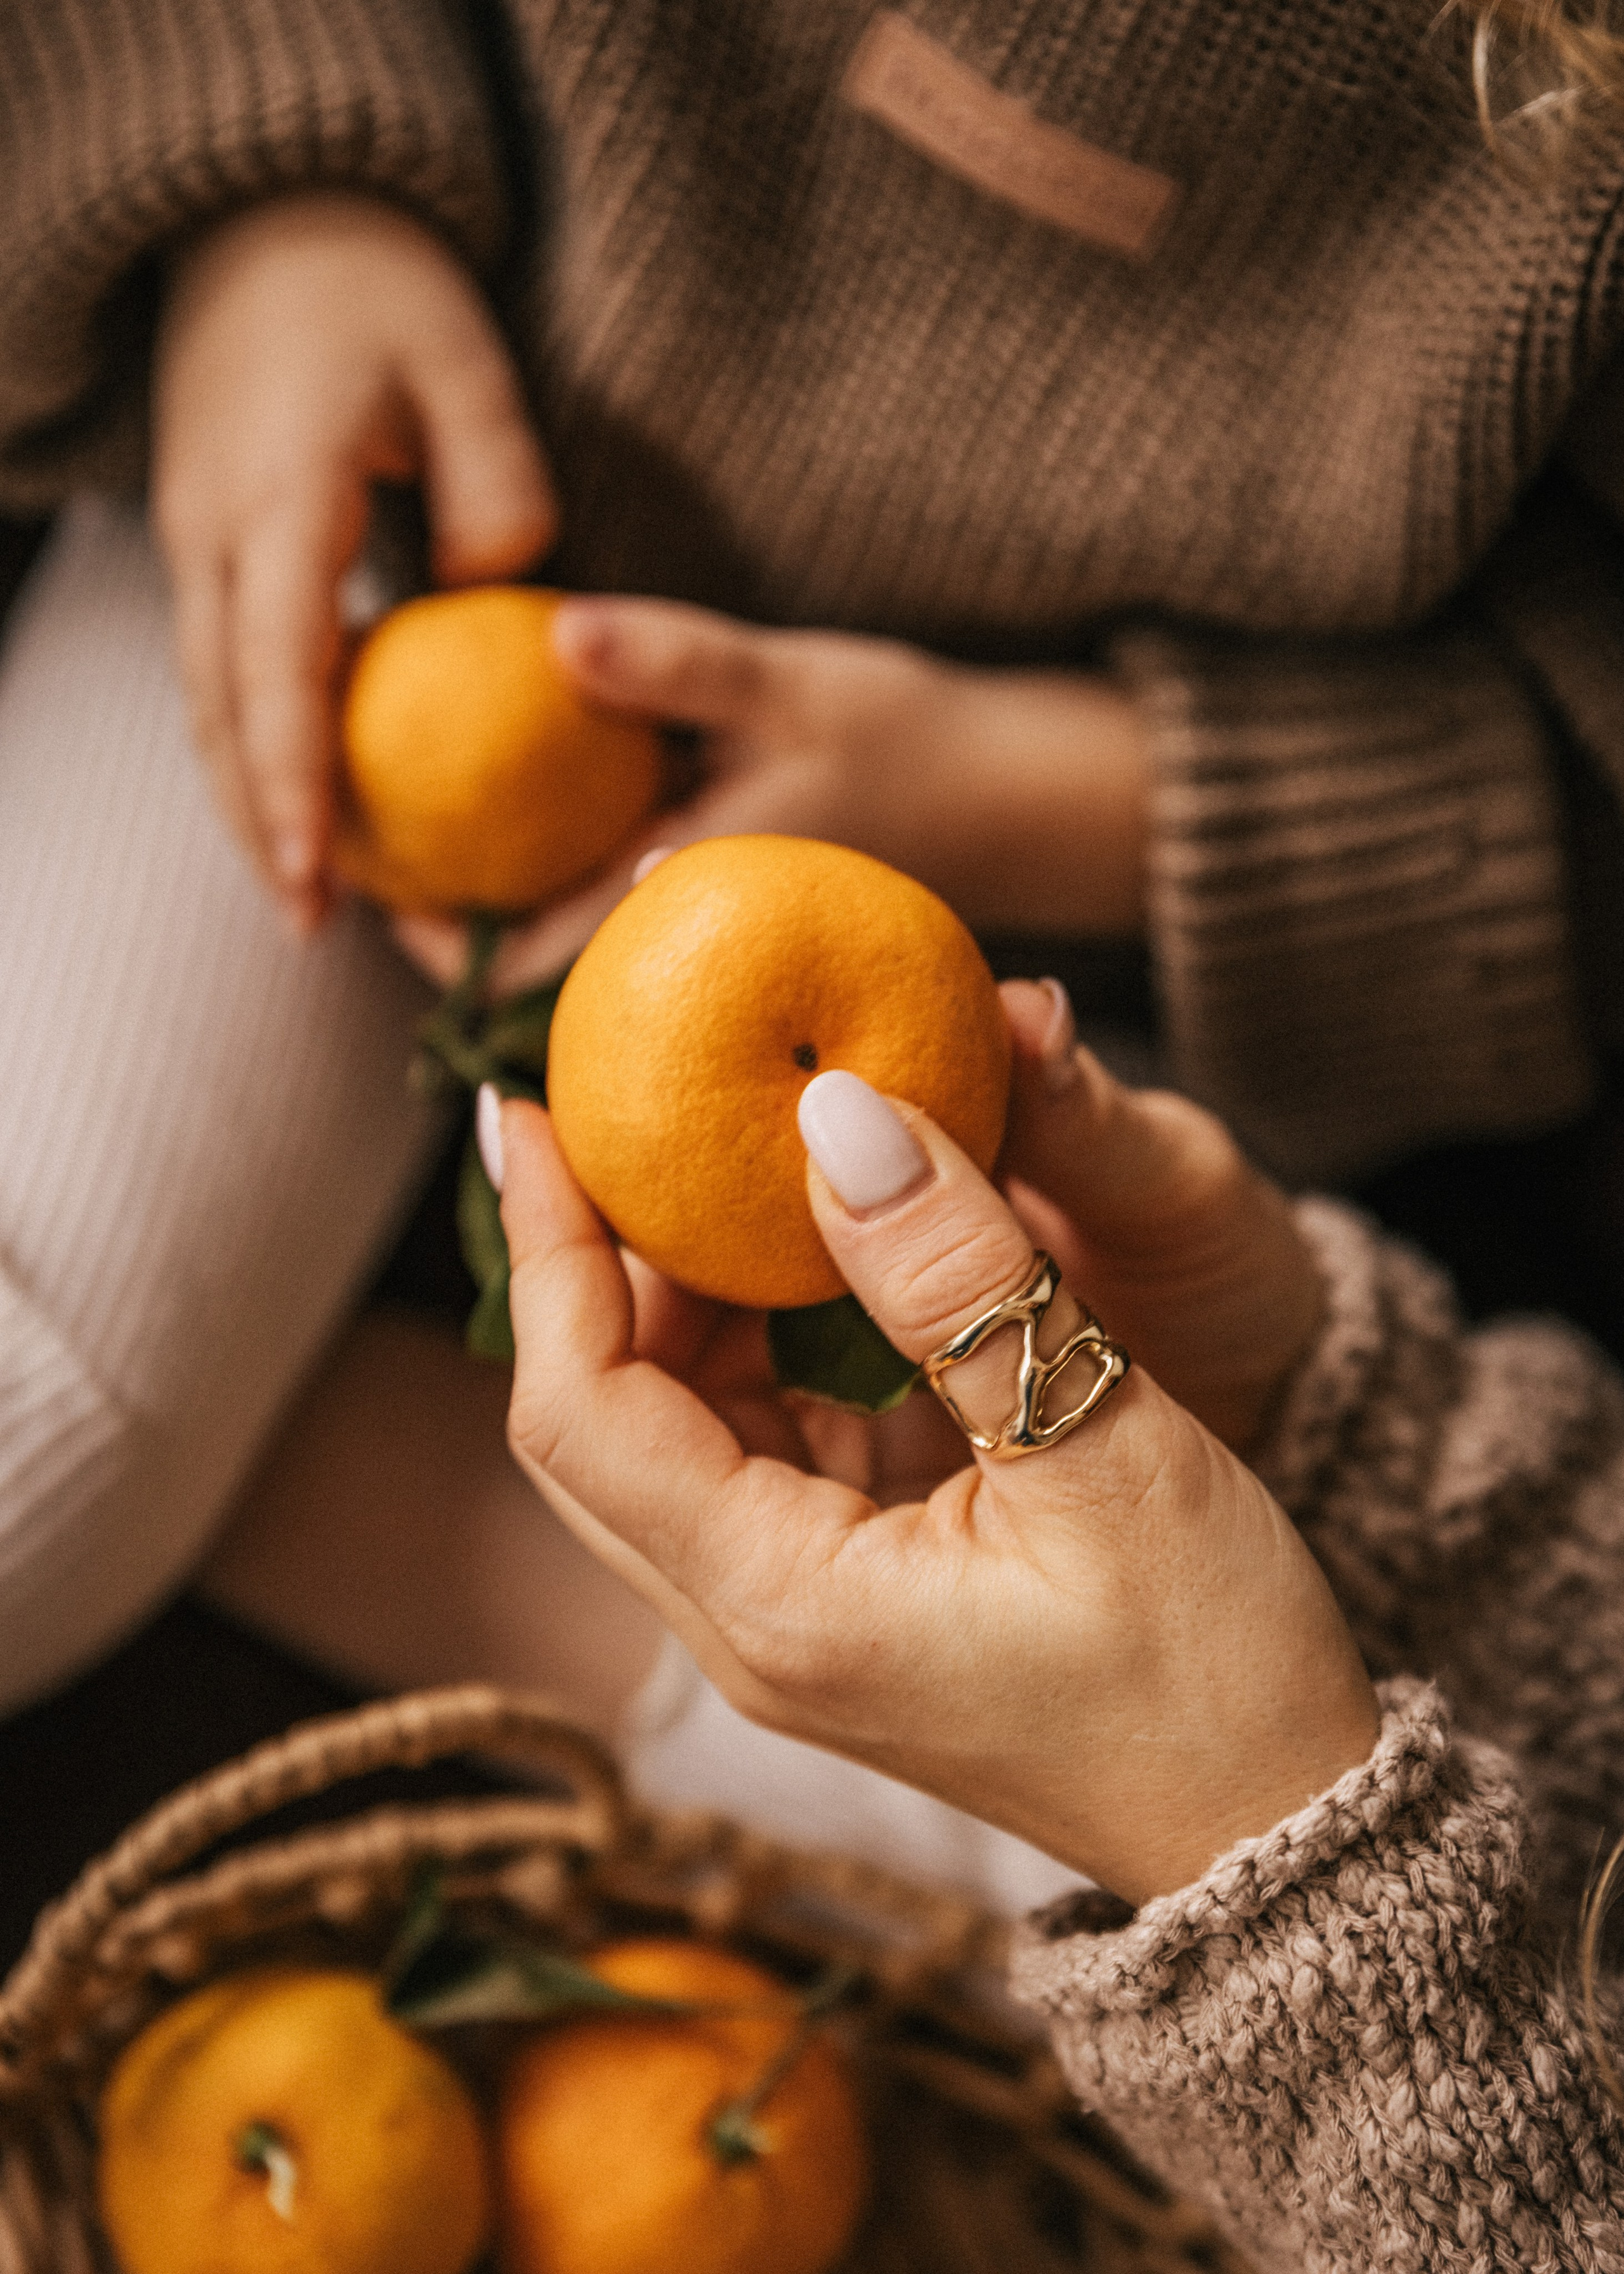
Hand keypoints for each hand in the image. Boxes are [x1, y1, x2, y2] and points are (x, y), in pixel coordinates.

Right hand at [153, 193, 555, 929]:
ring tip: (306, 889)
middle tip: (313, 923)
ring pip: (209, 702)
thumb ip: (497, 489)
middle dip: (259, 827)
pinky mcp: (209, 542)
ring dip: (248, 799)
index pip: (278, 674)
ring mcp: (197, 540)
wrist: (261, 215)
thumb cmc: (378, 282)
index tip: (322, 881)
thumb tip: (497, 602)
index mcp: (277, 501)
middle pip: (221, 715)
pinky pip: (225, 667)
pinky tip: (306, 793)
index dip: (295, 788)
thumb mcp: (464, 366)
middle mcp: (214, 535)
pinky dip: (256, 742)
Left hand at [395, 594, 1149, 992]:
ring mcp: (714, 954)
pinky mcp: (729, 925)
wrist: (1020, 800)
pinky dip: (561, 879)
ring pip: (573, 957)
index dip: (436, 949)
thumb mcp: (794, 682)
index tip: (366, 885)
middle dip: (447, 929)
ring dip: (499, 905)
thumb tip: (552, 633)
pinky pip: (620, 921)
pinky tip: (526, 824)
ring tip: (418, 835)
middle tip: (365, 846)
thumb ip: (676, 663)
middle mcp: (698, 964)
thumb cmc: (914, 741)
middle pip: (533, 982)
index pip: (533, 971)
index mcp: (696, 918)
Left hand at [494, 1074, 1376, 1905]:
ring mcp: (795, 1619)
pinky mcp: (848, 1599)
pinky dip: (779, 1348)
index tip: (530, 1118)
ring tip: (744, 1164)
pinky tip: (833, 1260)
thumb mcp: (1102, 1446)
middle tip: (636, 1118)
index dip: (545, 1252)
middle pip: (602, 1419)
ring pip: (681, 1431)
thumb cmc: (1213, 1670)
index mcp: (784, 1606)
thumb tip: (842, 1117)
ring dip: (699, 1299)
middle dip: (601, 1261)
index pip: (580, 1410)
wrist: (1278, 1824)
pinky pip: (766, 1451)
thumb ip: (956, 1280)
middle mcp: (754, 1626)